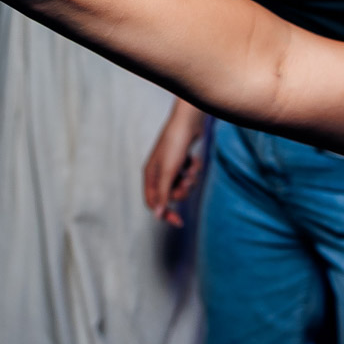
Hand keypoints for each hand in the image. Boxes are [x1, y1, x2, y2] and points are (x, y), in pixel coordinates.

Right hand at [144, 102, 206, 226]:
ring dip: (190, 181)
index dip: (165, 213)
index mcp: (149, 175)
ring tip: (192, 170)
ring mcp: (171, 167)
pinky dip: (194, 170)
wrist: (189, 122)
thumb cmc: (175, 144)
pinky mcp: (183, 162)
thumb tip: (157, 215)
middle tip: (187, 183)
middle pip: (170, 196)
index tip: (179, 222)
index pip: (153, 202)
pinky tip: (195, 160)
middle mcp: (158, 172)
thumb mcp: (168, 171)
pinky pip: (189, 175)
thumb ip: (163, 194)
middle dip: (181, 192)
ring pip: (182, 186)